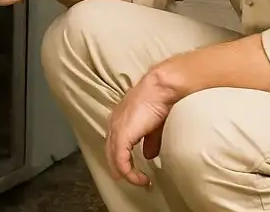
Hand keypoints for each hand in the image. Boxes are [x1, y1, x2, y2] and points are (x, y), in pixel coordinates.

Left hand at [106, 68, 177, 187]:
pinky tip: (140, 178)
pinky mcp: (121, 136)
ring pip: (113, 160)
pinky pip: (121, 162)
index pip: (114, 145)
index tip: (135, 170)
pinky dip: (129, 173)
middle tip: (134, 180)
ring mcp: (115, 130)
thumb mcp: (153, 126)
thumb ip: (150, 141)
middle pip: (110, 154)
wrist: (160, 89)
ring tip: (139, 181)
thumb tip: (150, 156)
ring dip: (127, 174)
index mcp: (118, 120)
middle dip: (121, 169)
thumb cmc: (158, 101)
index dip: (122, 159)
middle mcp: (112, 125)